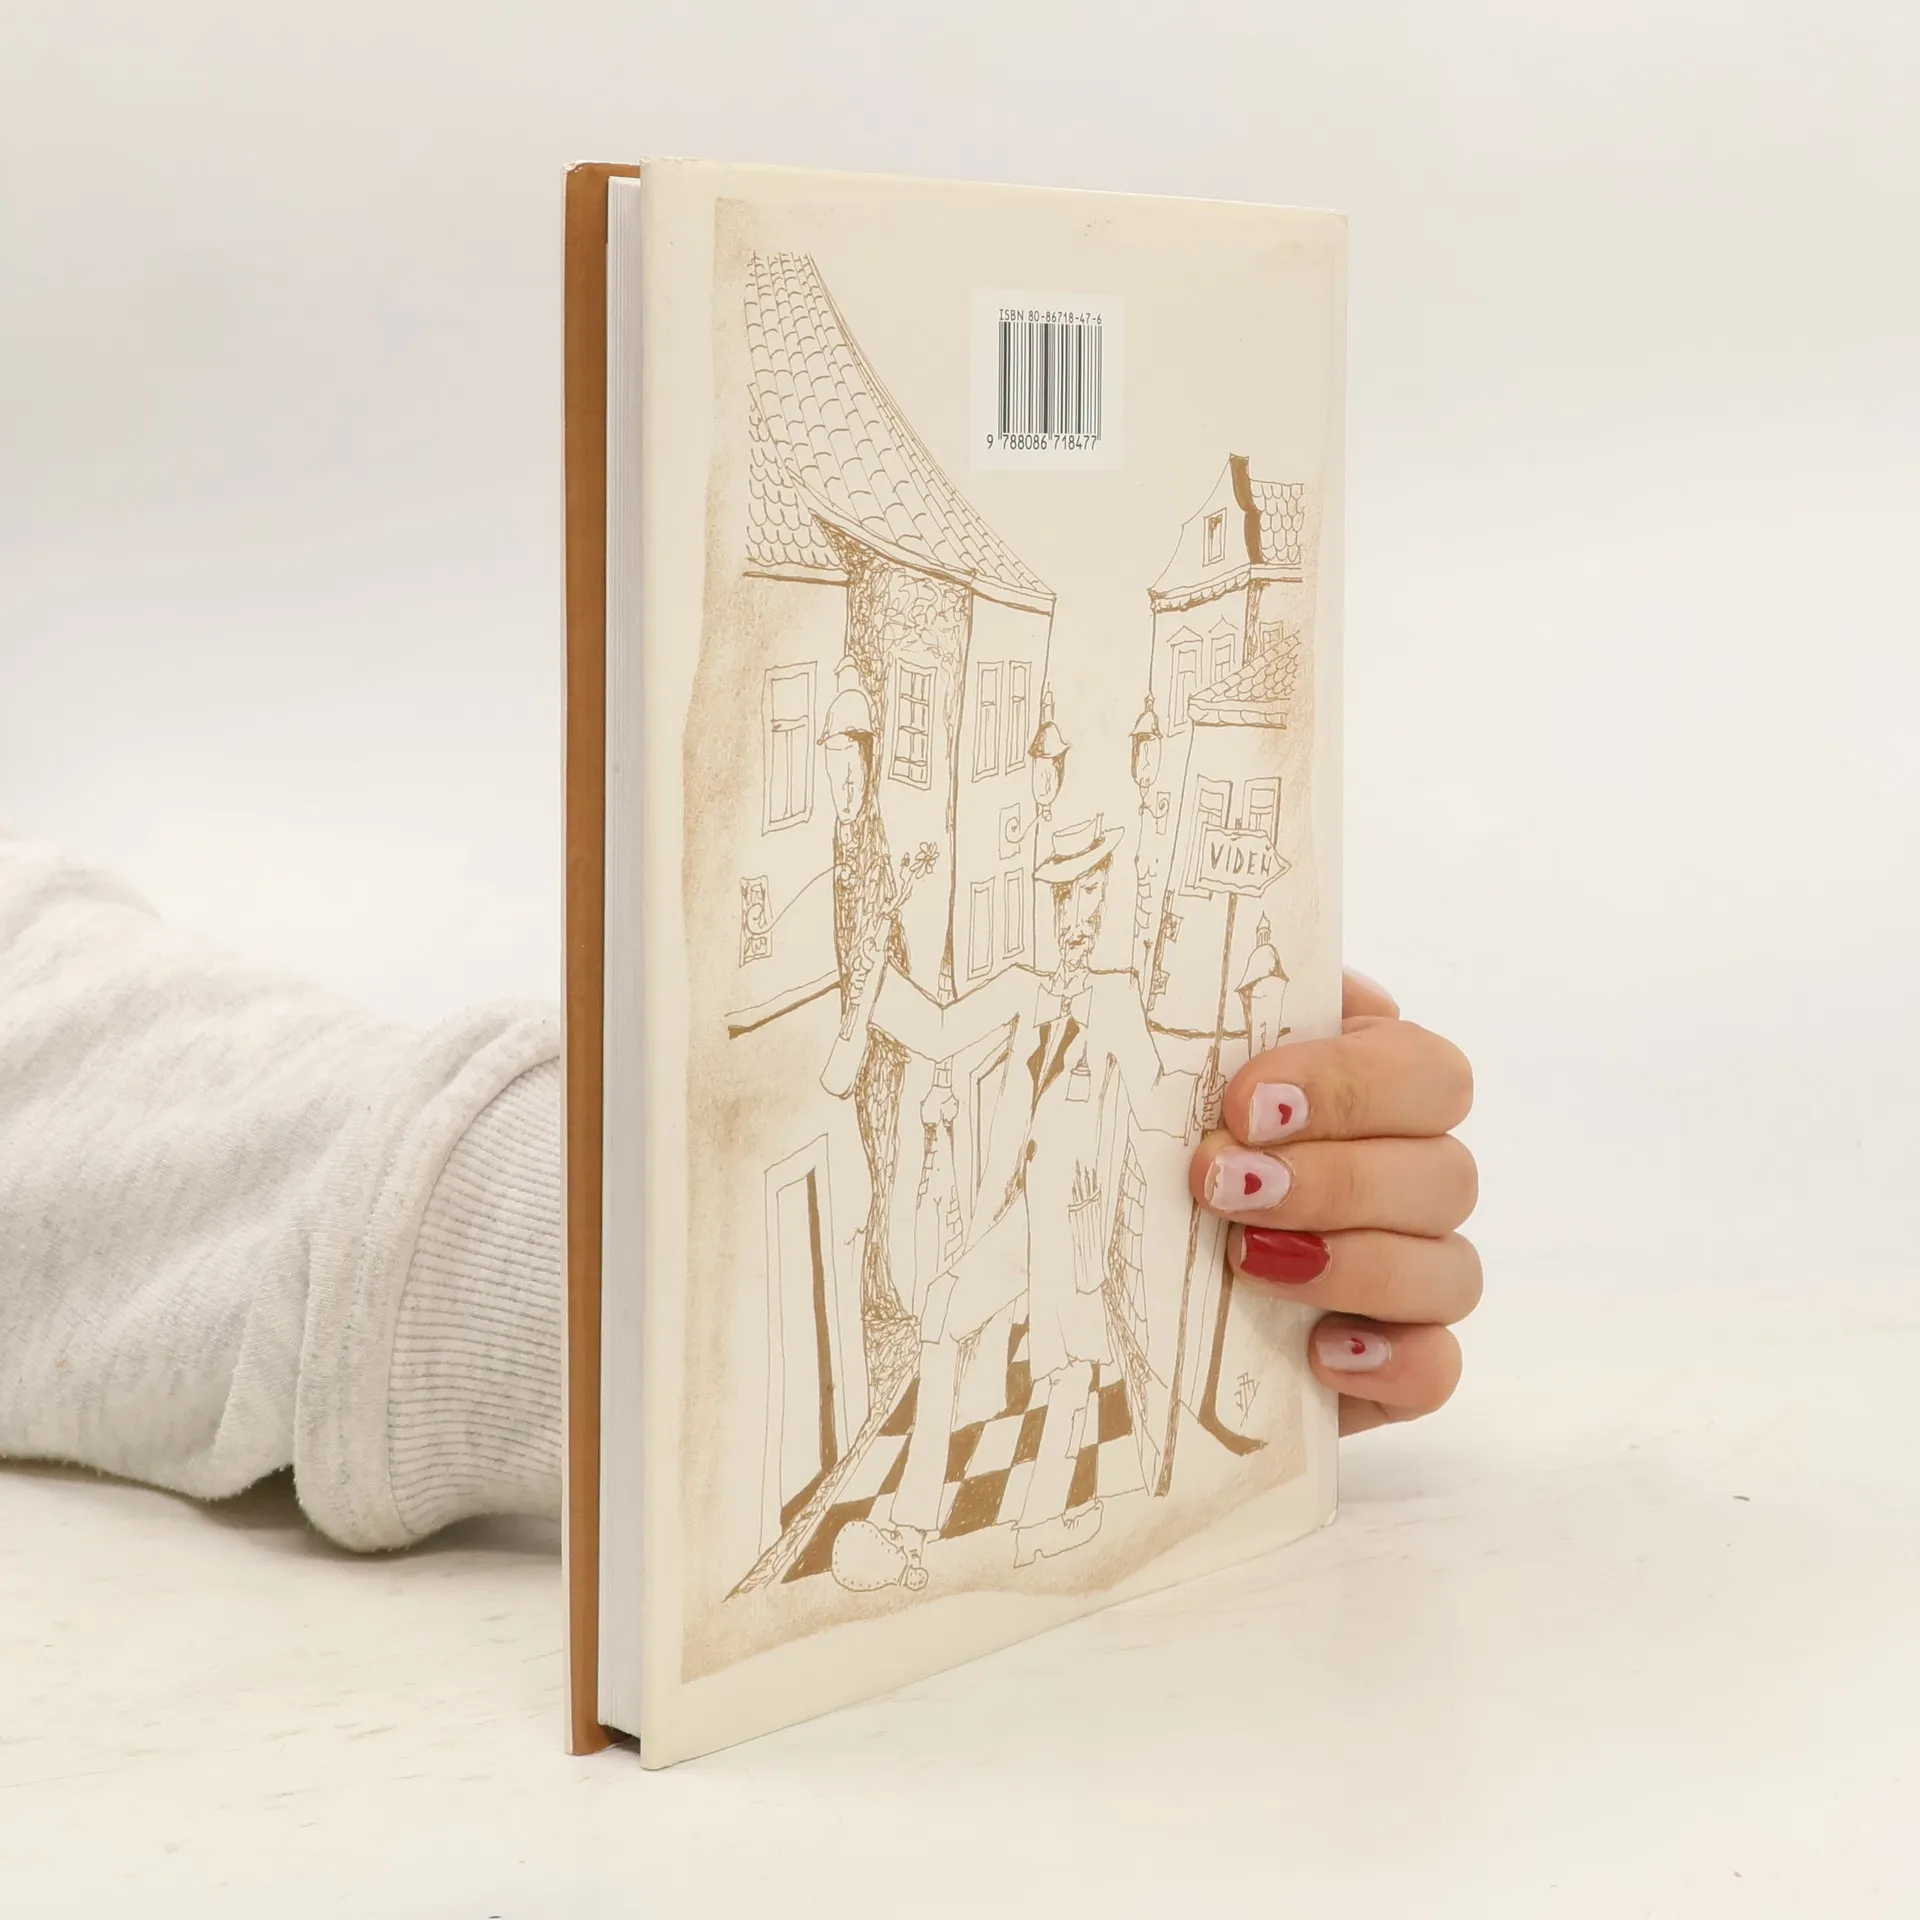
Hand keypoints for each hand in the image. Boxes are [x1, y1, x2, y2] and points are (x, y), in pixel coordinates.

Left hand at [1187, 971, 1477, 1434]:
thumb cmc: (1157, 1158)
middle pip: (1448, 1173)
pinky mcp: (1395, 1366)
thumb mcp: (1175, 1085)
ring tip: (1246, 1261)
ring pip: (1451, 1270)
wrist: (1117, 1292)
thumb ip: (1226, 1028)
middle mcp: (1412, 1181)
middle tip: (1221, 1186)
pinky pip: (1439, 1370)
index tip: (1244, 1102)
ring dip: (1353, 1263)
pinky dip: (1391, 1360)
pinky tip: (1318, 1351)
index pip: (1426, 1072)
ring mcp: (1413, 1280)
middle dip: (1334, 1180)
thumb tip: (1272, 994)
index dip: (1349, 1085)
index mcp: (1376, 1094)